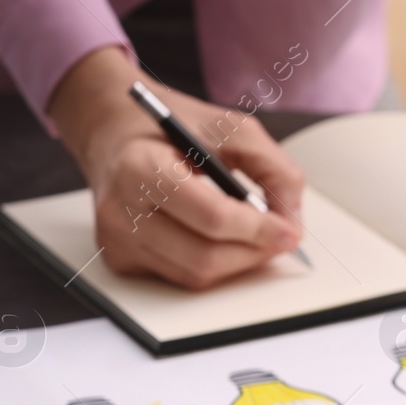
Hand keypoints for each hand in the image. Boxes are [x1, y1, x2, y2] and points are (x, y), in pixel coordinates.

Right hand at [48, 46, 305, 288]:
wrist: (114, 129)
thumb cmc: (172, 127)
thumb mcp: (230, 127)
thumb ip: (272, 168)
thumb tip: (291, 219)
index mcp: (141, 167)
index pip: (210, 216)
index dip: (258, 229)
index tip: (290, 231)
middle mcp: (120, 209)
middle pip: (203, 256)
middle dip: (254, 252)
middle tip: (282, 238)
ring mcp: (115, 239)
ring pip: (195, 276)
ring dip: (238, 263)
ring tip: (258, 238)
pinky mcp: (119, 258)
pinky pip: (179, 277)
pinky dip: (212, 265)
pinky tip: (224, 241)